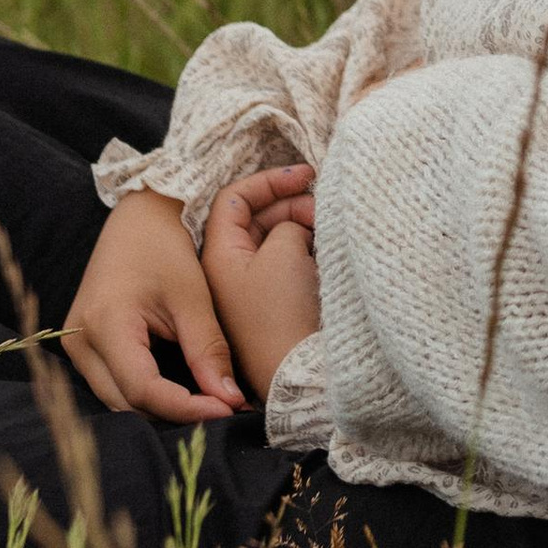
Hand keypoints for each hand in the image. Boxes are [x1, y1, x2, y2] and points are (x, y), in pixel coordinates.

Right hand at [65, 187, 244, 422]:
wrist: (138, 218)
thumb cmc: (166, 248)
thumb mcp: (193, 298)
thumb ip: (208, 351)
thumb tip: (230, 400)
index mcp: (106, 324)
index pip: (144, 390)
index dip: (186, 407)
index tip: (228, 408)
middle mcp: (80, 341)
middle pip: (127, 402)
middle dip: (176, 412)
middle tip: (223, 406)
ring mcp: (75, 345)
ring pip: (118, 400)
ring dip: (161, 406)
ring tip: (207, 400)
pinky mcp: (82, 345)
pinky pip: (113, 384)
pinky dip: (147, 393)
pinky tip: (182, 387)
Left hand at [201, 175, 322, 394]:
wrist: (296, 372)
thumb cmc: (282, 310)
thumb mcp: (283, 250)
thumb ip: (286, 223)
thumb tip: (296, 225)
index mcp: (218, 254)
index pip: (235, 199)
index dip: (271, 180)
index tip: (306, 175)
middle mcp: (228, 270)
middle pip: (257, 219)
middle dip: (293, 205)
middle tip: (325, 209)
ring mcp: (250, 291)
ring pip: (275, 241)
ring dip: (302, 228)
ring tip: (329, 232)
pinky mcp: (272, 308)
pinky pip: (287, 265)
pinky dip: (306, 252)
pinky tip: (327, 253)